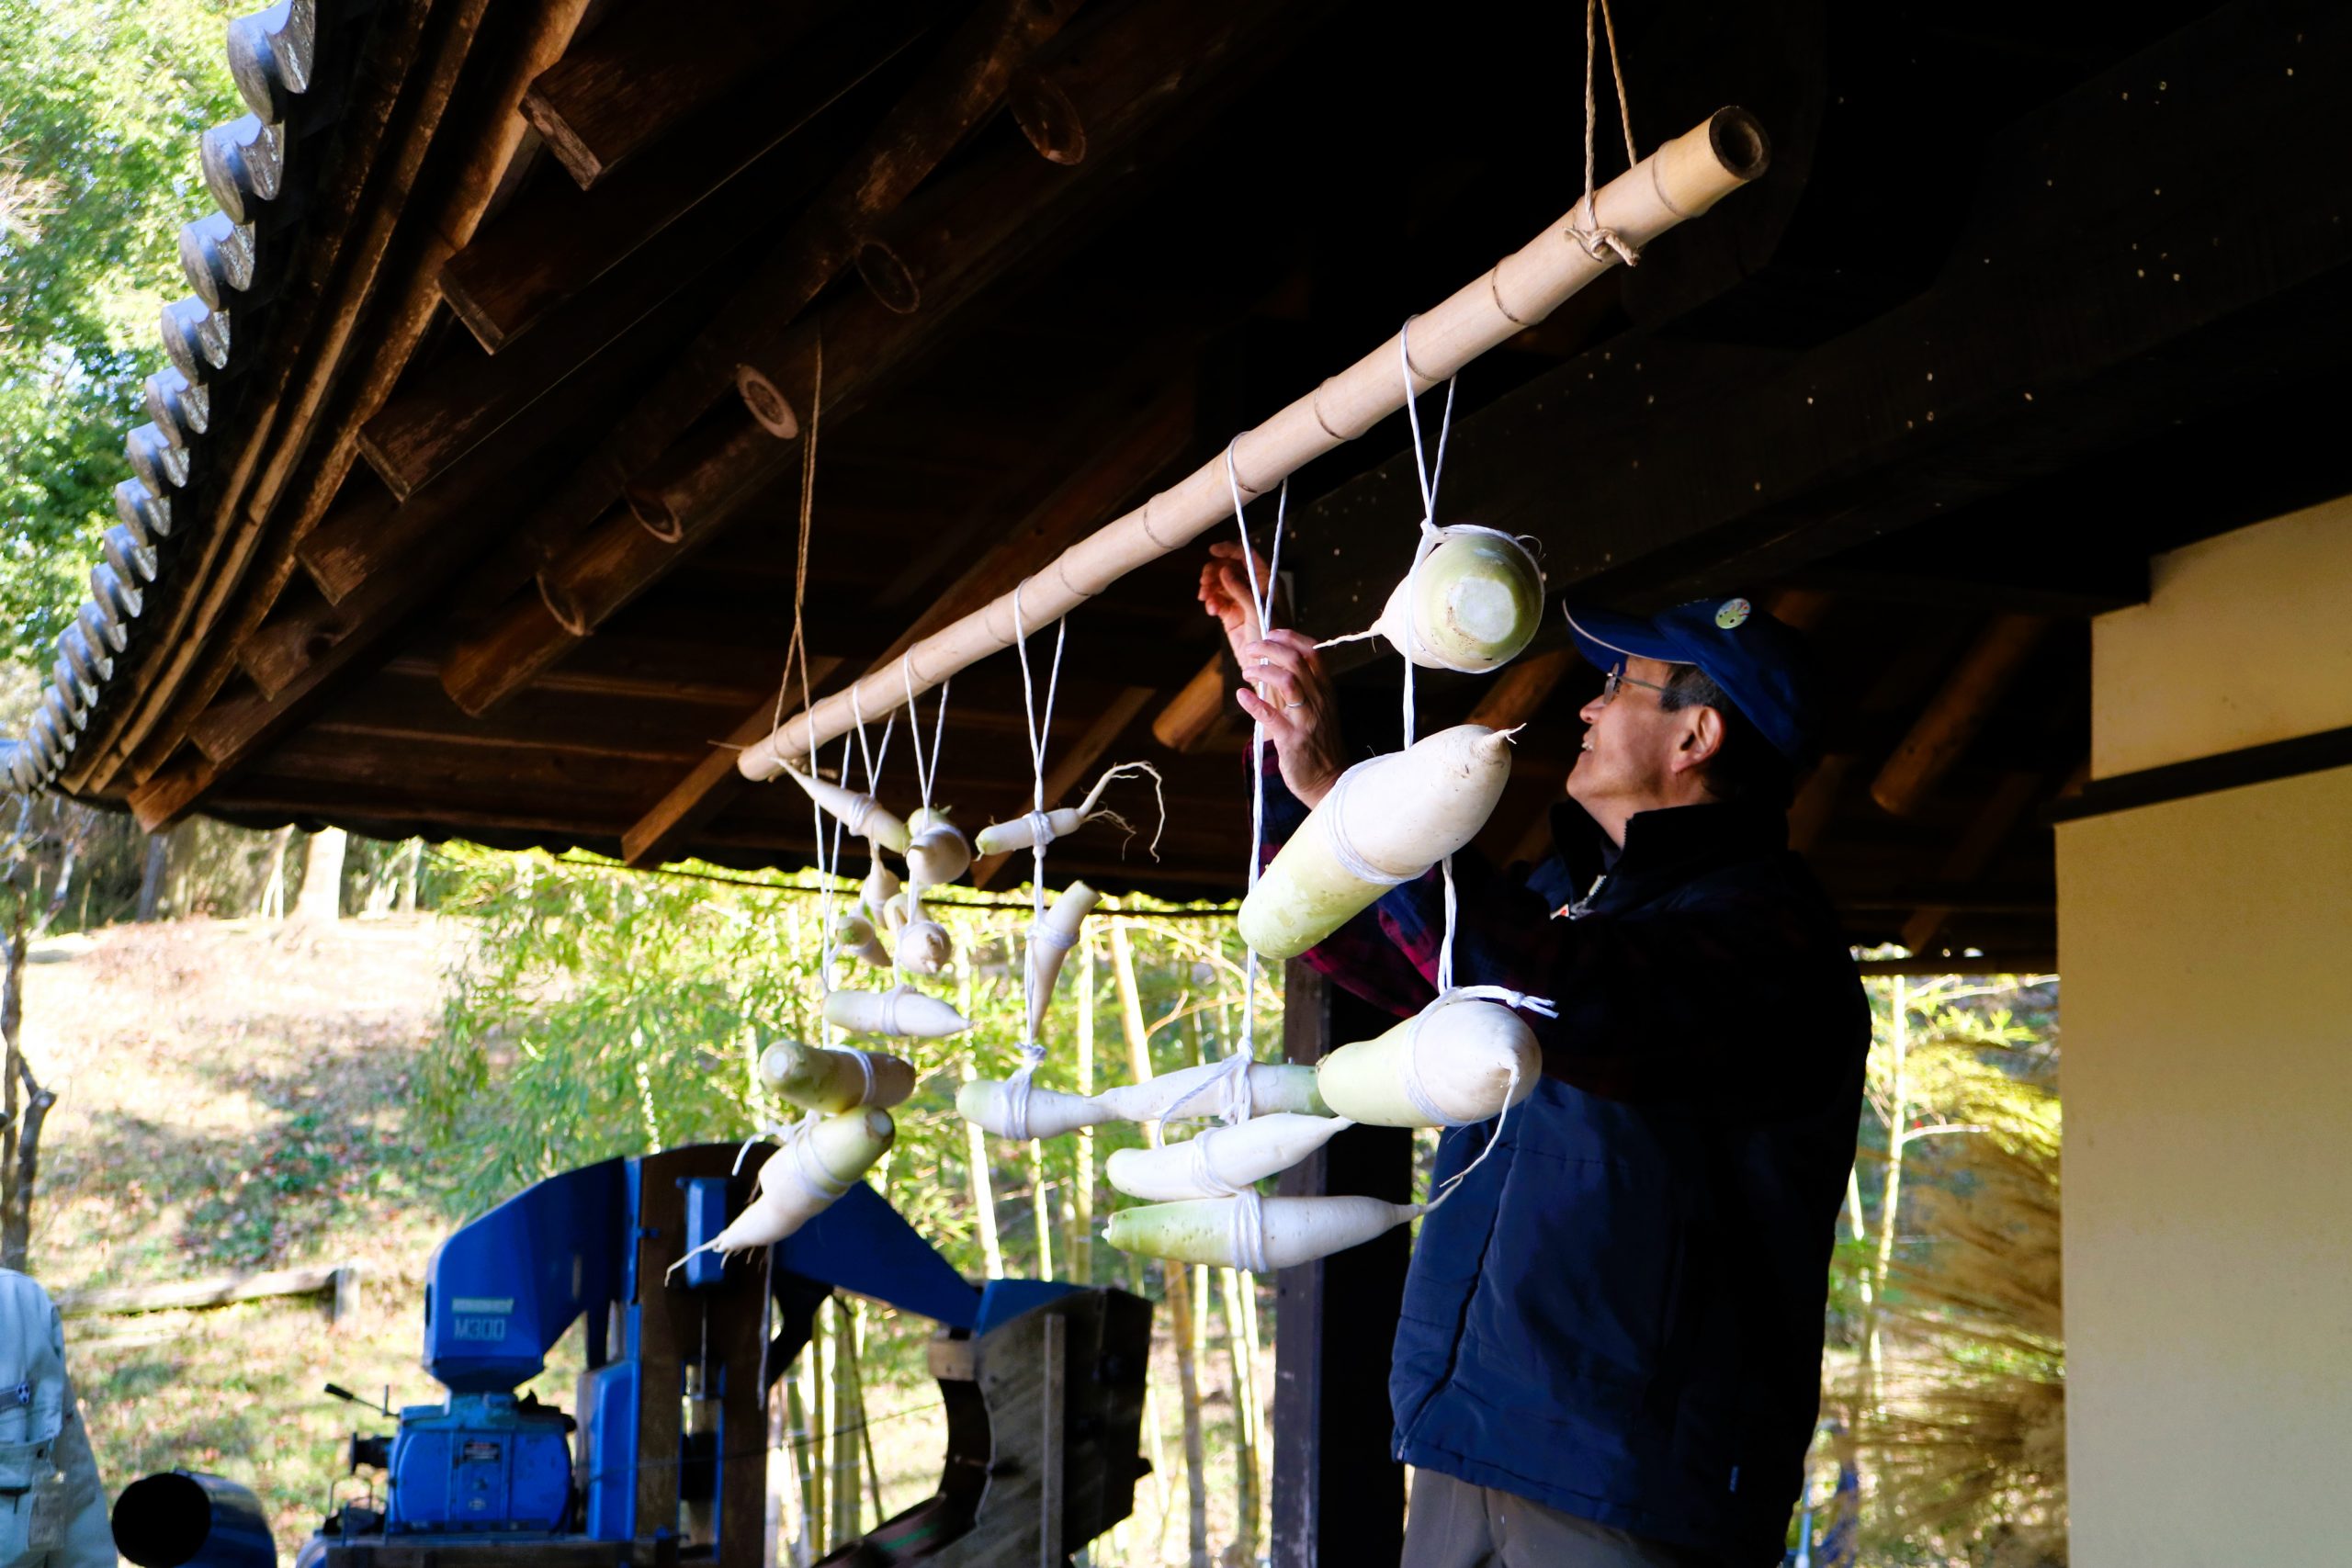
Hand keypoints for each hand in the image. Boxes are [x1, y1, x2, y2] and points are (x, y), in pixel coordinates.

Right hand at [1197, 541, 1275, 665]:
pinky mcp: (1231, 614)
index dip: (1231, 549)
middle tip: (1205, 582)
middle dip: (1215, 571)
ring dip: (1210, 587)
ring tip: (1206, 598)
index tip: (1212, 550)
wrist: (1267, 667)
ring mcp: (1241, 601)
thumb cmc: (1271, 639)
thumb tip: (1224, 570)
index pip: (1248, 556)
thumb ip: (1241, 590)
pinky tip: (1212, 610)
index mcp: (1267, 581)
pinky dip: (1212, 601)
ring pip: (1221, 582)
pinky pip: (1217, 599)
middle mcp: (1255, 588)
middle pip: (1230, 567)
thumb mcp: (1257, 611)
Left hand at [1234, 630, 1343, 807]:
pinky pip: (1271, 716)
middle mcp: (1319, 700)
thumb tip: (1274, 663)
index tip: (1271, 633)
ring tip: (1247, 671)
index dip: (1289, 637)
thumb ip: (1301, 687)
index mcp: (1325, 690)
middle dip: (1270, 648)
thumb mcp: (1317, 709)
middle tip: (1251, 649)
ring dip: (1262, 670)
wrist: (1330, 781)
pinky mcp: (1292, 740)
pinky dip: (1253, 702)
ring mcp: (1306, 720)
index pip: (1312, 652)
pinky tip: (1241, 695)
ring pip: (1287, 681)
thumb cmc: (1318, 743)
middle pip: (1297, 660)